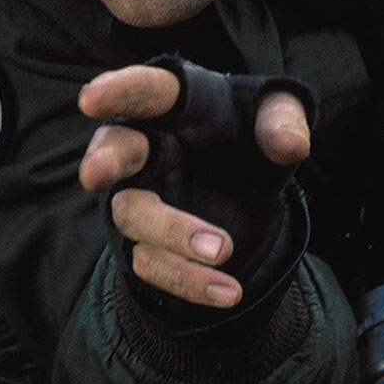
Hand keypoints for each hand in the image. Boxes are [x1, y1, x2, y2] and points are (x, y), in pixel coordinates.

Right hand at [77, 63, 311, 308]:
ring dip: (171, 232)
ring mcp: (137, 197)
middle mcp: (143, 147)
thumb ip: (282, 119)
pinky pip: (151, 265)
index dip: (119, 92)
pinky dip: (188, 280)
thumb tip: (290, 146)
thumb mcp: (277, 114)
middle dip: (103, 160)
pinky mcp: (143, 243)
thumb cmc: (247, 131)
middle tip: (95, 174)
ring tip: (225, 249)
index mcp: (173, 105)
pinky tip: (228, 292)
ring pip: (131, 215)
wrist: (243, 185)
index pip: (146, 91)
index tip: (92, 100)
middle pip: (115, 149)